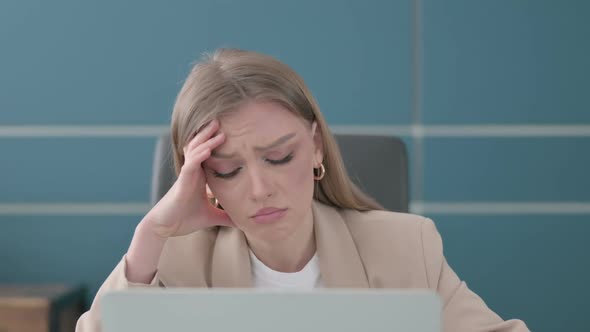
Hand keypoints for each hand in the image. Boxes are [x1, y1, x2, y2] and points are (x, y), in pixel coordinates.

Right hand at [143, 119, 233, 237]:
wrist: (164, 227)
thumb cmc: (184, 219)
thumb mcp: (211, 217)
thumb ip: (225, 217)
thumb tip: (242, 222)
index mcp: (198, 177)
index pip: (207, 154)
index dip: (215, 143)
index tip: (229, 132)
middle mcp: (192, 172)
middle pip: (200, 147)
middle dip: (209, 134)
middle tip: (220, 120)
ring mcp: (186, 176)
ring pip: (195, 152)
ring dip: (206, 140)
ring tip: (217, 129)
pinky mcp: (181, 183)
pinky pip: (190, 166)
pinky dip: (199, 157)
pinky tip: (208, 150)